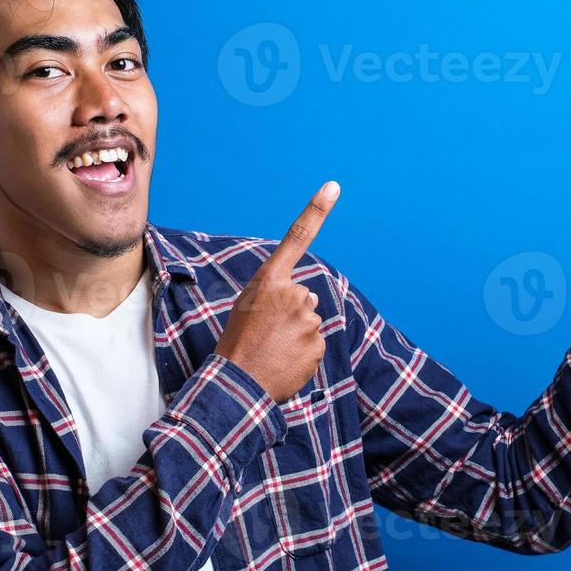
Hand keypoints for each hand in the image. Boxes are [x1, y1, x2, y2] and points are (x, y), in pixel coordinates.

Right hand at [216, 181, 338, 403]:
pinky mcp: (318, 344)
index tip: (333, 186)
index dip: (316, 211)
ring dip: (296, 335)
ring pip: (309, 322)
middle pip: (304, 297)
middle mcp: (293, 293)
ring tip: (273, 350)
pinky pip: (314, 345)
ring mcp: (307, 318)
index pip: (296, 238)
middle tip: (267, 334)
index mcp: (270, 281)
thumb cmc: (237, 344)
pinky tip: (284, 362)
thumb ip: (279, 295)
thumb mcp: (249, 308)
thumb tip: (309, 297)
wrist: (237, 383)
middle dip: (291, 313)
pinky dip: (302, 354)